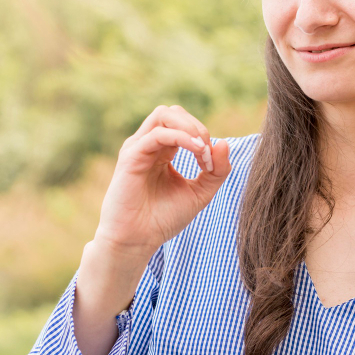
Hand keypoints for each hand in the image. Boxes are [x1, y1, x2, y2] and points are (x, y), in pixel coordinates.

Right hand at [93, 105, 231, 259]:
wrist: (136, 241)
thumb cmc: (162, 219)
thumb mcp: (199, 194)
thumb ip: (216, 171)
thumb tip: (224, 142)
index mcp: (163, 152)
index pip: (184, 124)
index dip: (203, 136)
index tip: (214, 163)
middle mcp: (148, 145)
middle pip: (173, 113)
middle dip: (197, 126)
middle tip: (208, 151)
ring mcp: (138, 148)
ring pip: (164, 115)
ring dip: (190, 127)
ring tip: (202, 149)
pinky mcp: (130, 156)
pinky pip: (157, 134)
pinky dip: (181, 138)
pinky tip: (195, 152)